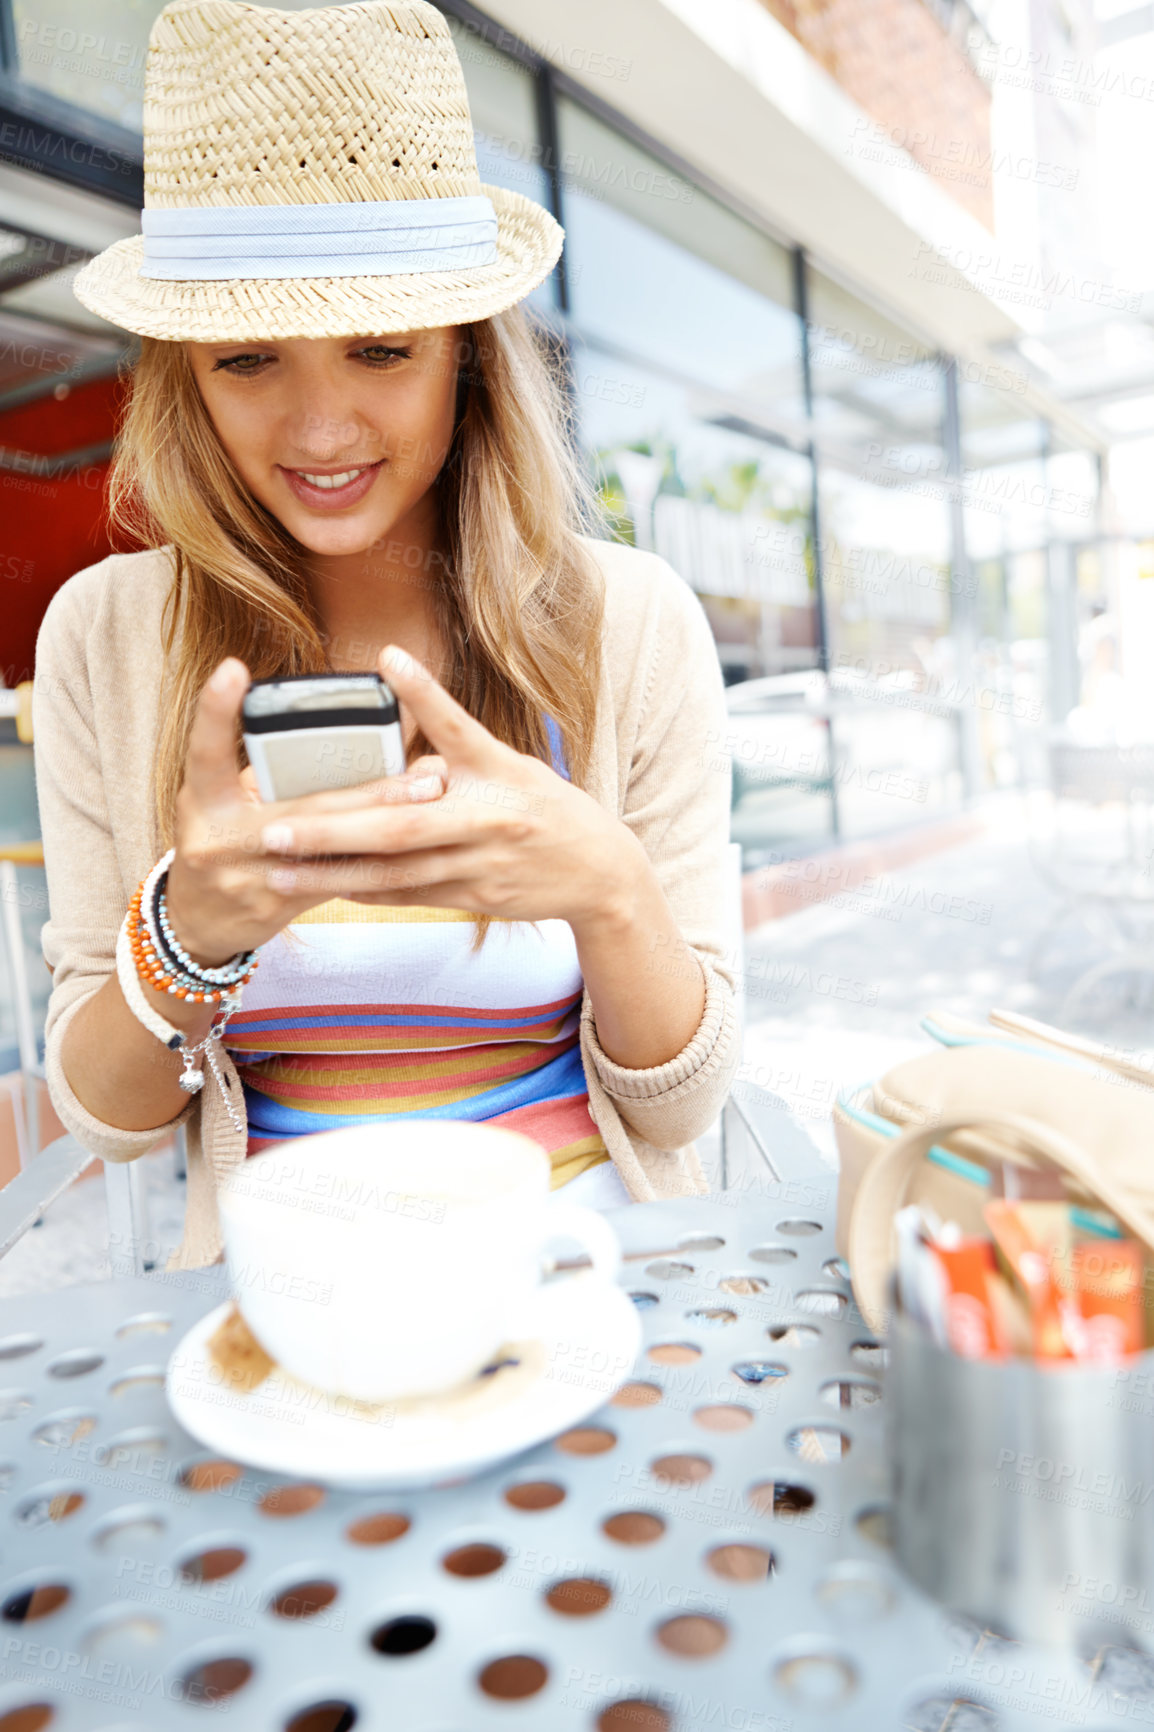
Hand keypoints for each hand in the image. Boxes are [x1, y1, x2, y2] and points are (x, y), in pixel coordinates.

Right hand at [165, 658, 447, 964]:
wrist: (198, 920)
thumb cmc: (220, 840)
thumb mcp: (223, 800)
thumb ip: (269, 768)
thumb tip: (350, 731)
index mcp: (202, 800)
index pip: (206, 750)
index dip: (216, 710)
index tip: (235, 669)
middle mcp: (218, 838)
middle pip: (305, 809)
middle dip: (373, 791)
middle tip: (427, 774)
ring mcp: (246, 878)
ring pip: (330, 850)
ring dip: (388, 825)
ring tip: (433, 803)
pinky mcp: (273, 907)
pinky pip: (334, 882)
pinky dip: (375, 861)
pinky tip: (416, 846)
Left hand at [254, 644, 651, 932]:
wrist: (599, 870)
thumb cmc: (545, 808)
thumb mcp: (512, 767)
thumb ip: (458, 753)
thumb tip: (402, 730)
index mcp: (498, 770)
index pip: (457, 726)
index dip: (424, 692)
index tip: (388, 657)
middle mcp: (488, 817)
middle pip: (401, 827)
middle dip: (332, 829)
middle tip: (275, 828)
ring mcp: (480, 863)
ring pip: (395, 874)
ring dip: (333, 874)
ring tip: (279, 869)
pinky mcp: (475, 895)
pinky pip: (409, 895)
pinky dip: (365, 891)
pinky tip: (322, 888)